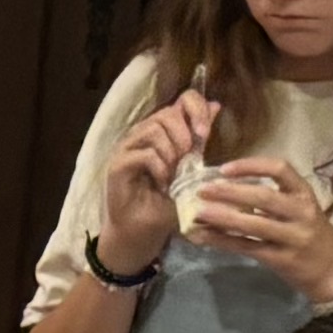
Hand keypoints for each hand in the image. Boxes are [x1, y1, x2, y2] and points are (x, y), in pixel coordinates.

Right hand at [96, 90, 222, 278]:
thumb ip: (199, 140)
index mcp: (163, 131)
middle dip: (184, 134)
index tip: (205, 133)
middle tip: (190, 157)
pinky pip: (143, 153)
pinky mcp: (117, 165)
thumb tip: (215, 106)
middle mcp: (142, 134)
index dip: (196, 109)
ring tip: (174, 174)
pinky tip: (163, 184)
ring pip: (153, 129)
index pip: (182, 99)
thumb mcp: (191, 169)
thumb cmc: (166, 204)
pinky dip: (159, 167)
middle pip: (167, 113)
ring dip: (171, 151)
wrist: (143, 232)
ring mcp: (127, 148)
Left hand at [182, 152, 332, 307]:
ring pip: (253, 224)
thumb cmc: (313, 235)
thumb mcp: (301, 210)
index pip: (280, 169)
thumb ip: (273, 199)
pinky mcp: (282, 259)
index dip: (251, 165)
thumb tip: (228, 189)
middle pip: (263, 197)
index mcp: (304, 194)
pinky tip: (205, 237)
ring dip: (223, 218)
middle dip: (230, 192)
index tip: (225, 169)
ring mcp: (293, 237)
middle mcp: (301, 212)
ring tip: (198, 213)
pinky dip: (224, 241)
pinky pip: (248, 247)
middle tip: (202, 190)